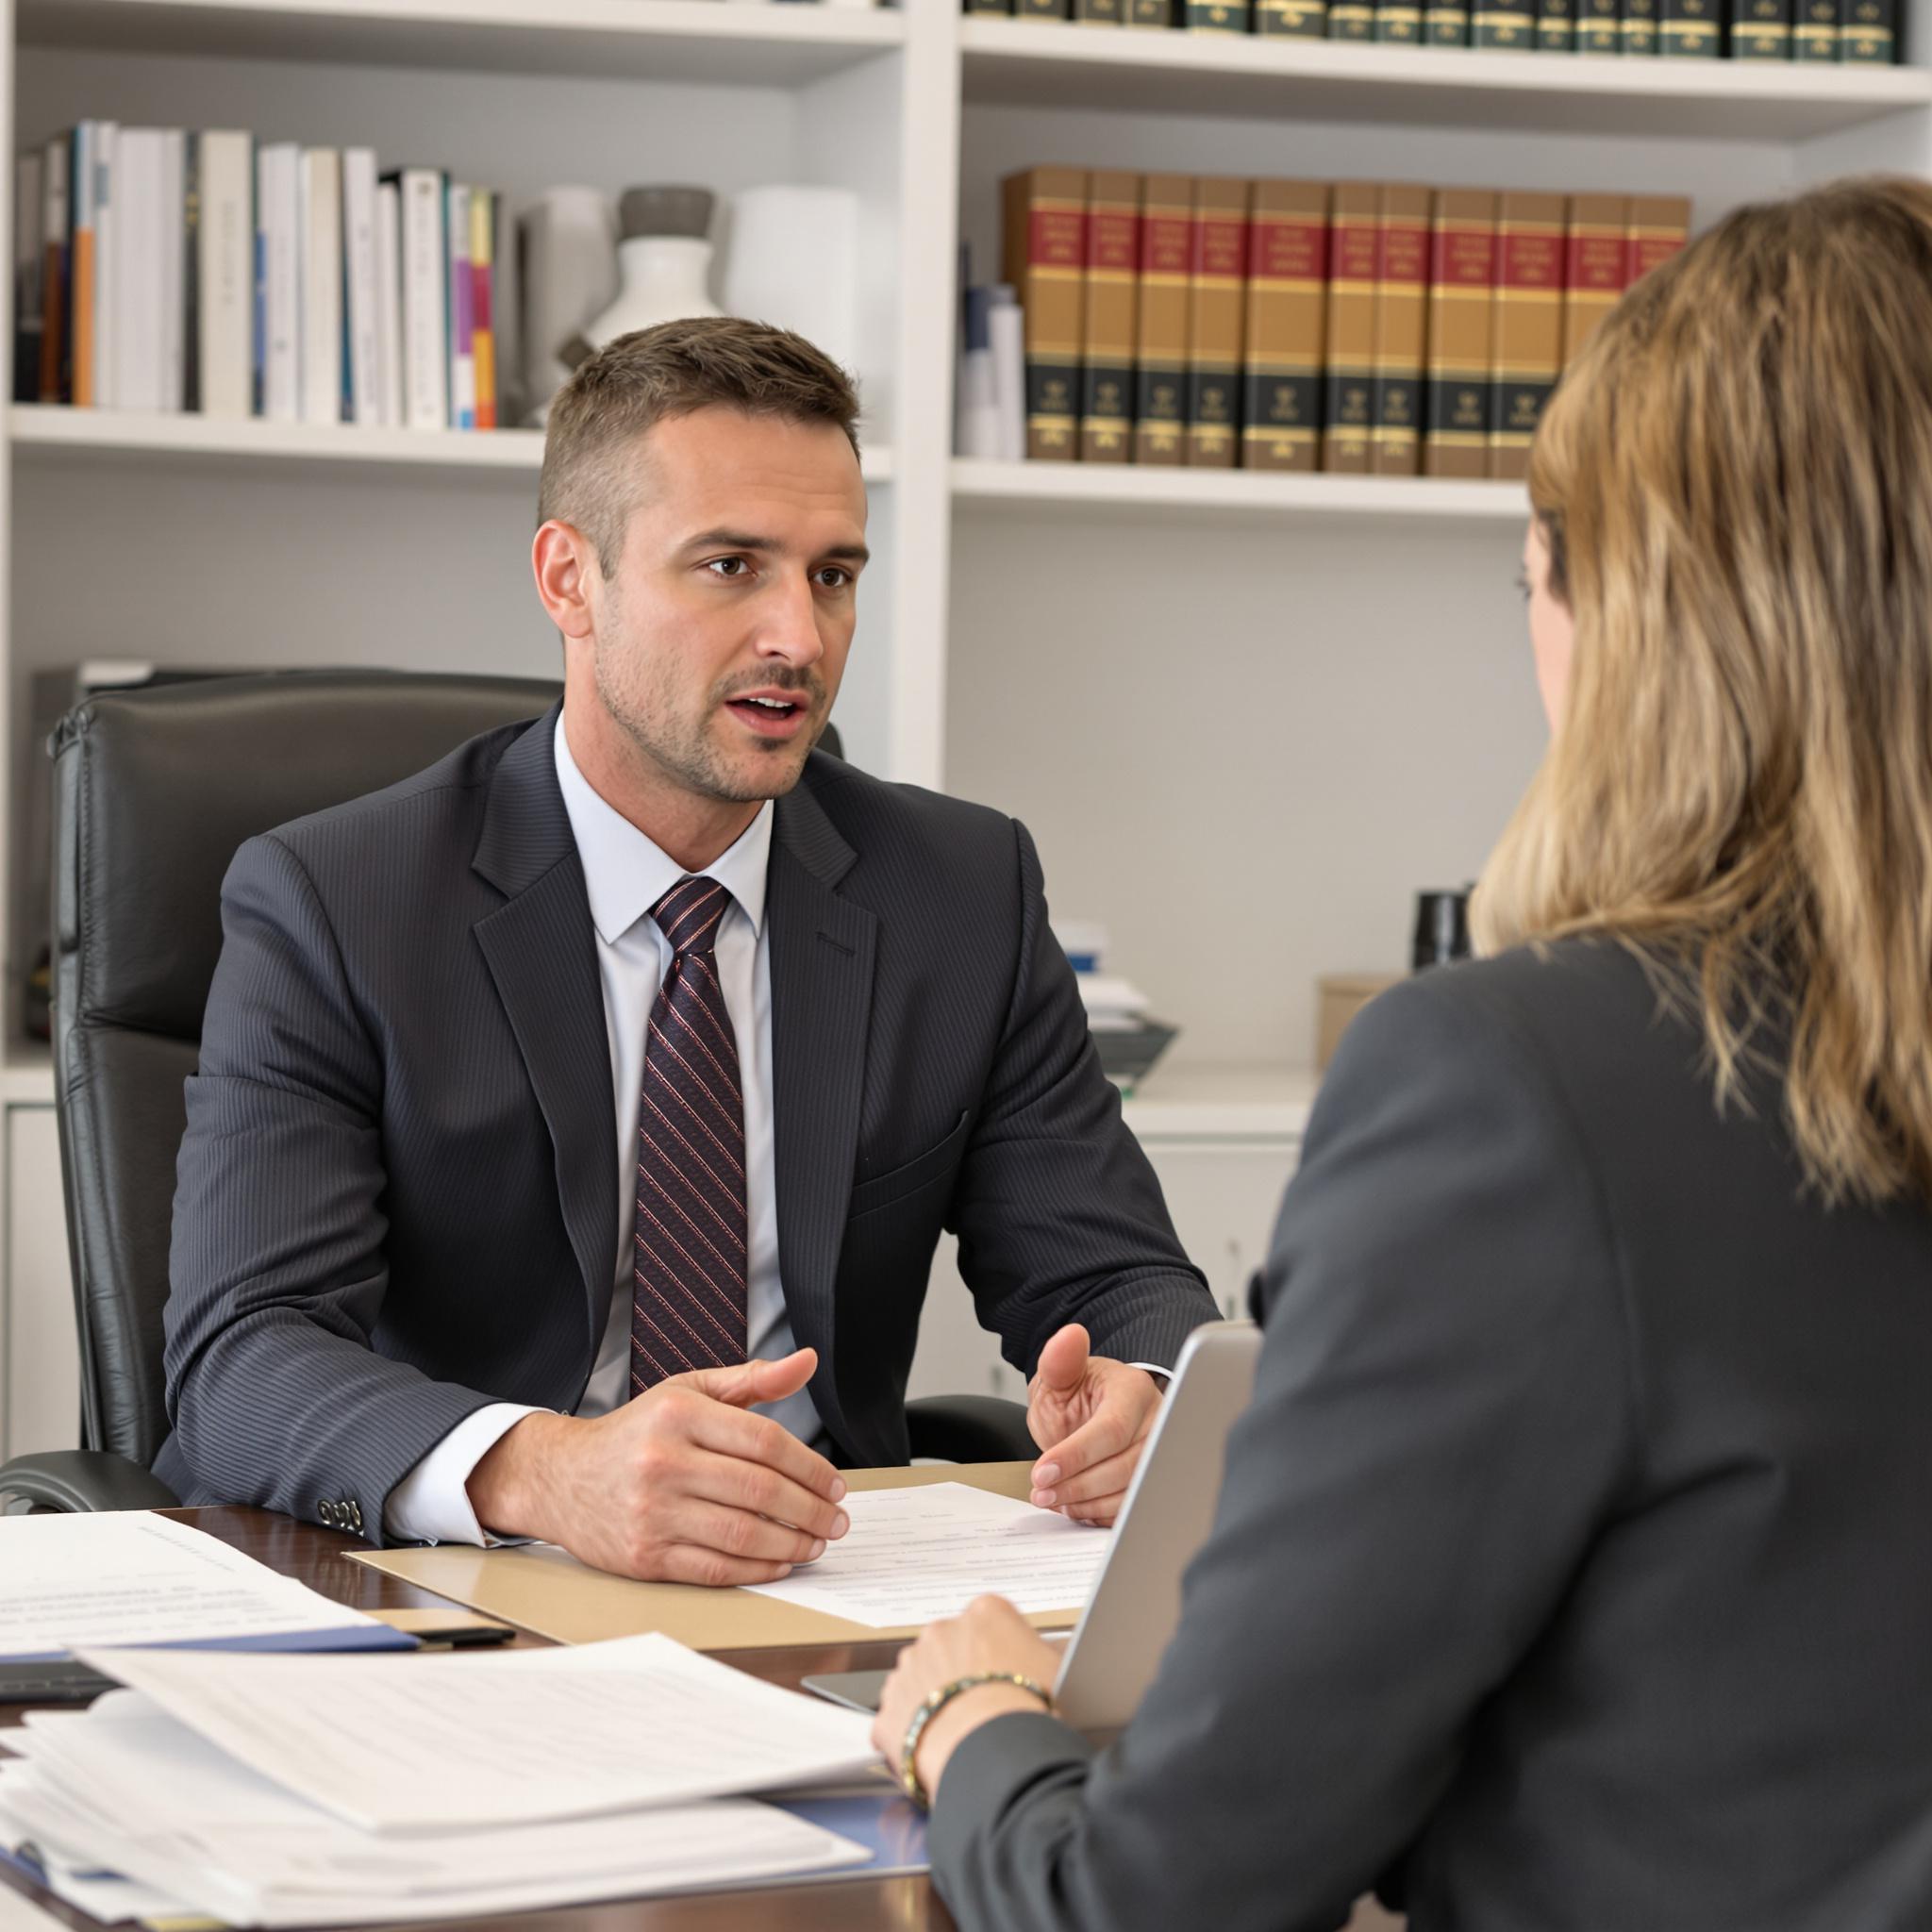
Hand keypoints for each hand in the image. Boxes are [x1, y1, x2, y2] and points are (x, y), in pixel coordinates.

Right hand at [465, 1348, 849, 1584]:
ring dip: (792, 1544)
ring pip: (742, 1533)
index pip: (765, 1441)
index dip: (811, 1467)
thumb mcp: (688, 1391)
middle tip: (836, 1521)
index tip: (835, 1485)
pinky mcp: (644, 1556)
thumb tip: (808, 1361)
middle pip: (760, 1489)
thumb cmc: (636, 1433)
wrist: (561, 1477)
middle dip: (811, 1510)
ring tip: (815, 1543)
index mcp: (679, 1414)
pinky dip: (757, 1569)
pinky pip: (715, 1567)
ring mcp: (652, 1512)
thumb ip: (751, 1379)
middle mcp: (663, 1461)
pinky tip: (779, 1562)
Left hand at [871, 1595, 1063, 1804]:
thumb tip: (1044, 1656)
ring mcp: (909, 1669)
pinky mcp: (889, 1710)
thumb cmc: (1029, 1707)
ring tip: (965, 1733)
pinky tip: (941, 1751)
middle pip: (950, 1649)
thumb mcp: (1056, 1669)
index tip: (1008, 1674)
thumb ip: (1040, 1654)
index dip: (1001, 1653)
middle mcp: (940, 1632)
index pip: (990, 1624)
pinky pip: (900, 1722)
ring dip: (935, 1702)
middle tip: (987, 1707)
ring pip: (920, 1682)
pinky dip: (915, 1736)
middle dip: (962, 1673)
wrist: (993, 1751)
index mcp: (984, 1614)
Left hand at [1026, 1324, 1163, 1525]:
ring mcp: (1160, 1455)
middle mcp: (1156, 1422)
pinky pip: (1134, 1508)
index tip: (1043, 1472)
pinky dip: (1100, 1513)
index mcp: (1134, 1390)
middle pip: (1126, 1466)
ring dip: (1087, 1503)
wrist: (1087, 1413)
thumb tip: (1069, 1336)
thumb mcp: (1059, 1375)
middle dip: (1078, 1485)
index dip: (1077, 1455)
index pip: (1113, 1429)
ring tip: (1054, 1500)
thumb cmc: (1076, 1394)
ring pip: (1133, 1492)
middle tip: (1043, 1492)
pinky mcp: (1154, 1482)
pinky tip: (1075, 1505)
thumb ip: (1059, 1359)